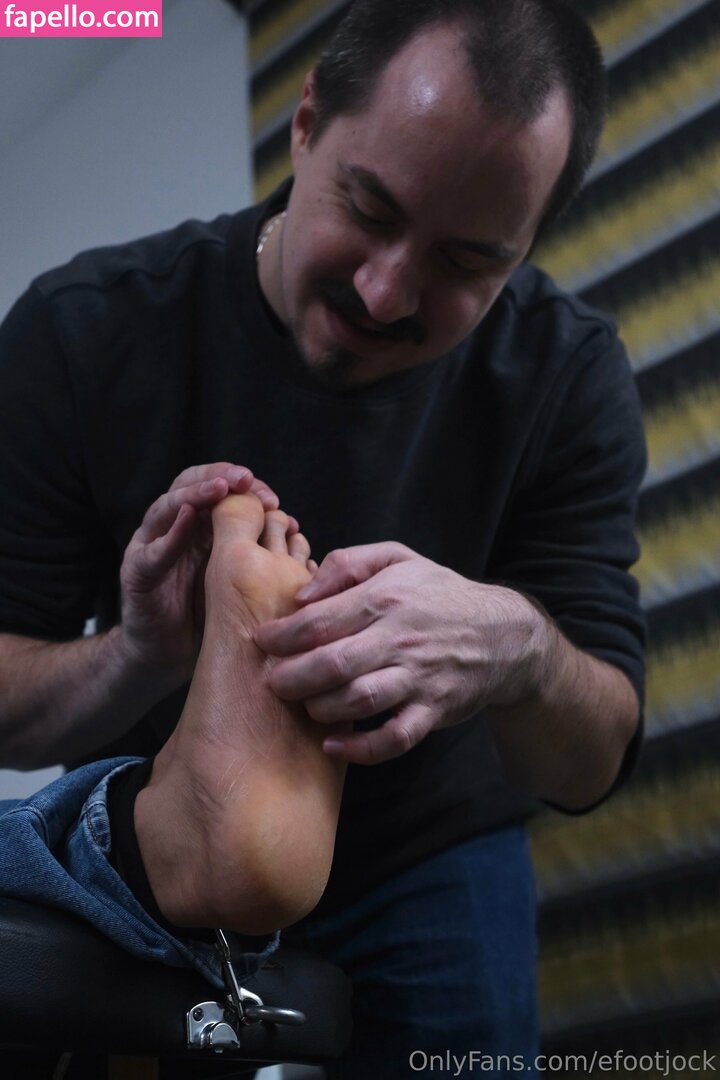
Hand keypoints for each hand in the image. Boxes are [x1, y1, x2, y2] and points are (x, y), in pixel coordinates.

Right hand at [119, 463, 290, 677]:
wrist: (168, 652)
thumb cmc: (205, 610)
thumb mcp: (234, 573)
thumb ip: (252, 546)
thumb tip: (293, 525)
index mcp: (197, 524)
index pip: (217, 488)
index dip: (243, 487)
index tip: (271, 497)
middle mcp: (171, 527)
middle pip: (190, 484)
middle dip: (219, 477)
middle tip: (246, 480)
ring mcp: (149, 546)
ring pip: (166, 507)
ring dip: (194, 495)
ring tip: (218, 490)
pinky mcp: (136, 573)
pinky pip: (152, 551)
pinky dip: (169, 535)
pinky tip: (187, 519)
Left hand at [253, 542, 545, 764]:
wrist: (502, 634)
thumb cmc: (437, 594)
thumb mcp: (398, 558)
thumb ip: (348, 563)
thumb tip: (303, 591)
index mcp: (386, 597)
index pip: (320, 619)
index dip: (282, 635)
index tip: (260, 643)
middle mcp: (400, 638)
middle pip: (333, 663)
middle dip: (291, 677)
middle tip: (271, 682)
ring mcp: (419, 678)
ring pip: (359, 701)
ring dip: (321, 708)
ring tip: (305, 706)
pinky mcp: (432, 712)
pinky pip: (393, 739)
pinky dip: (360, 749)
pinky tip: (332, 746)